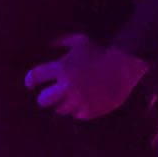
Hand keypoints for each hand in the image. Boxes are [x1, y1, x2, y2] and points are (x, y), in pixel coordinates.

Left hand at [23, 33, 148, 119]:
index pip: (36, 77)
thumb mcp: (80, 41)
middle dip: (44, 97)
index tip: (31, 84)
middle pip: (44, 100)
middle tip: (48, 95)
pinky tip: (82, 104)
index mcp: (62, 68)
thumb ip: (62, 42)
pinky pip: (78, 115)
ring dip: (62, 104)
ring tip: (67, 99)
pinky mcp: (92, 110)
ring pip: (60, 110)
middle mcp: (67, 86)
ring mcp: (79, 100)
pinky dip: (78, 110)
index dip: (31, 81)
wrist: (126, 64)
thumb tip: (50, 44)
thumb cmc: (103, 49)